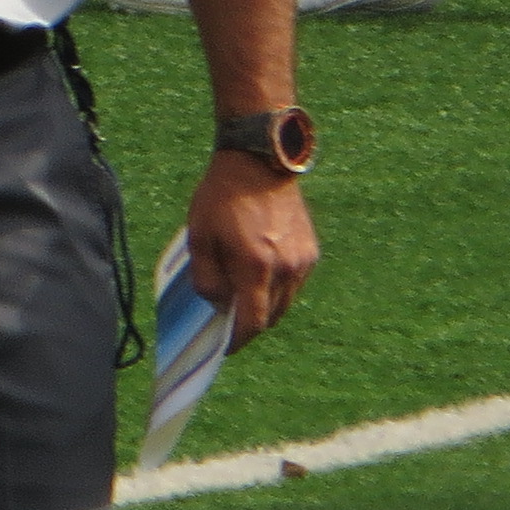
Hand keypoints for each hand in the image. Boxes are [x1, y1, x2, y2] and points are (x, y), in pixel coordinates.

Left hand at [183, 151, 317, 346]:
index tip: (225, 348)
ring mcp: (302, 261)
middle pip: (270, 317)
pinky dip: (277, 287)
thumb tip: (216, 305)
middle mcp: (285, 268)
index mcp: (256, 265)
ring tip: (242, 293)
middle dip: (249, 323)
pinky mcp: (310, 251)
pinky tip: (259, 270)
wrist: (258, 161)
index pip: (252, 322)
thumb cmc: (221, 197)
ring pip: (284, 302)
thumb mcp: (199, 236)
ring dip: (265, 305)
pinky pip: (293, 283)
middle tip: (229, 320)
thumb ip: (206, 277)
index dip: (238, 340)